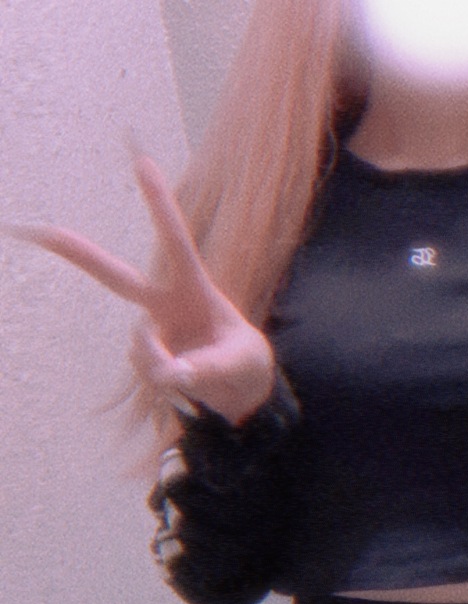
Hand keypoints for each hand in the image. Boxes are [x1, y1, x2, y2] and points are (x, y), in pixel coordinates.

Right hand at [7, 154, 274, 425]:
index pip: (176, 243)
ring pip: (144, 351)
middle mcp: (166, 303)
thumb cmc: (246, 363)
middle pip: (117, 277)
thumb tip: (171, 374)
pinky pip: (147, 374)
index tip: (144, 163)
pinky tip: (182, 382)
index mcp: (195, 288)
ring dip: (166, 369)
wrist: (240, 391)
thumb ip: (210, 368)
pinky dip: (165, 384)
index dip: (160, 206)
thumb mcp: (243, 364)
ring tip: (195, 377)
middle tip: (36, 231)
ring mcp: (152, 331)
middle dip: (77, 253)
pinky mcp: (145, 358)